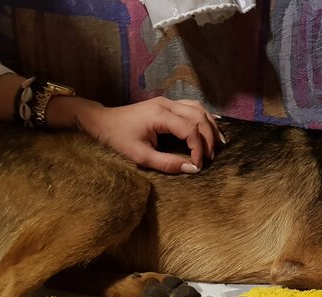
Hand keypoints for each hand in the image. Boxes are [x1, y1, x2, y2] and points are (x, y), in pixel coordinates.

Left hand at [72, 97, 223, 172]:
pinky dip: (205, 117)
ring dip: (210, 126)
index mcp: (159, 115)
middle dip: (209, 138)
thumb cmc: (118, 138)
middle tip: (210, 158)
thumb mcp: (140, 156)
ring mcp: (168, 101)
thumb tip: (192, 169)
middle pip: (199, 117)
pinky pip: (193, 107)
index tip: (198, 165)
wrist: (102, 121)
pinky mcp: (167, 104)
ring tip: (219, 144)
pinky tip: (213, 126)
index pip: (190, 130)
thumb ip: (167, 163)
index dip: (198, 149)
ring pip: (199, 109)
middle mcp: (167, 104)